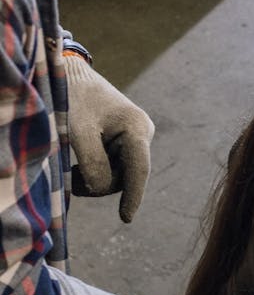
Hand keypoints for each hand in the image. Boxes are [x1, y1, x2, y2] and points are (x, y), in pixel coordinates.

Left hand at [65, 56, 154, 222]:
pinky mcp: (124, 143)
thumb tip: (102, 189)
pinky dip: (94, 172)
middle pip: (126, 176)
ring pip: (119, 175)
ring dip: (95, 178)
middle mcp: (141, 134)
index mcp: (137, 127)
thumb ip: (92, 163)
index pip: (138, 169)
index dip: (133, 196)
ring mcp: (134, 139)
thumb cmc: (74, 99)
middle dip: (100, 183)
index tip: (125, 218)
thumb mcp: (78, 131)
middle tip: (71, 177)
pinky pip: (113, 168)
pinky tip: (78, 166)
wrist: (70, 75)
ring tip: (72, 170)